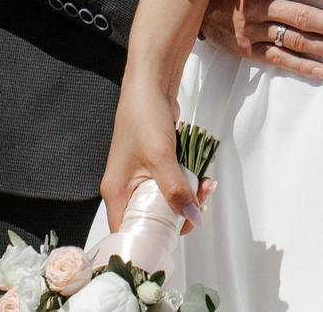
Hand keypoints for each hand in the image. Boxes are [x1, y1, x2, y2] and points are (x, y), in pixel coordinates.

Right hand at [99, 83, 211, 236]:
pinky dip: (187, 184)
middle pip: (152, 218)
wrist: (151, 84)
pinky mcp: (155, 165)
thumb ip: (176, 190)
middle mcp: (126, 188)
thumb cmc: (144, 117)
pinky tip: (202, 178)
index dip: (152, 237)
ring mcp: (141, 176)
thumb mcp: (160, 158)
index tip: (177, 233)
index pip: (129, 230)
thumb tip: (192, 217)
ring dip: (188, 198)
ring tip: (205, 187)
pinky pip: (172, 185)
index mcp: (117, 192)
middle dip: (179, 215)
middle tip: (200, 205)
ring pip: (166, 201)